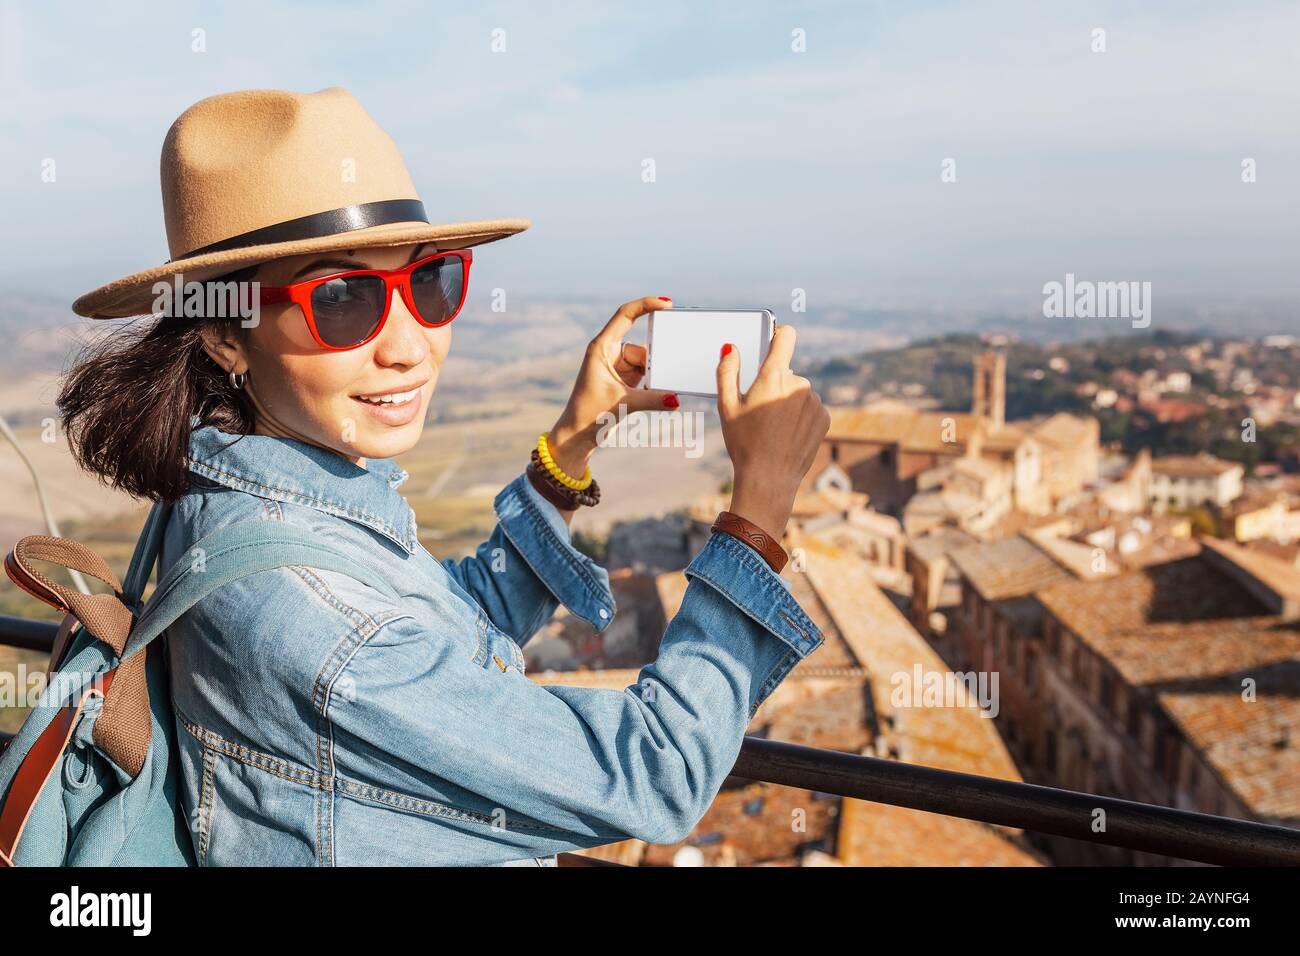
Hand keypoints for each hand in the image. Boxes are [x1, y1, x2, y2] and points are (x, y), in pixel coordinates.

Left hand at [547, 295, 679, 476]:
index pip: (625, 315)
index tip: (667, 303)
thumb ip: (653, 399)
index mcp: (601, 347)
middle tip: (655, 378)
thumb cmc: (589, 415)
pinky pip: (645, 374)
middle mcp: (608, 352)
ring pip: (646, 362)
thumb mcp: (623, 404)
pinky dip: (652, 383)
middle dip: (654, 360)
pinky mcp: (623, 379)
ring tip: (646, 394)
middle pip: (642, 346)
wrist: (577, 435)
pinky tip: (653, 395)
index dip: (646, 304)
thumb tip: (677, 399)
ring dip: (653, 376)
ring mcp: (617, 366)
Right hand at [716, 325, 829, 536]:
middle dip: (776, 385)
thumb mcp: (726, 407)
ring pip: (799, 392)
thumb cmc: (744, 443)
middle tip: (761, 411)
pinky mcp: (824, 418)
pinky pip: (812, 409)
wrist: (769, 479)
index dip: (779, 335)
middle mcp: (798, 384)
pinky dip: (802, 417)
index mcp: (773, 376)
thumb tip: (731, 348)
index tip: (774, 340)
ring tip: (774, 428)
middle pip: (787, 372)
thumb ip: (727, 371)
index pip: (786, 336)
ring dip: (789, 402)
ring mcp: (814, 402)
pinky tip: (788, 434)